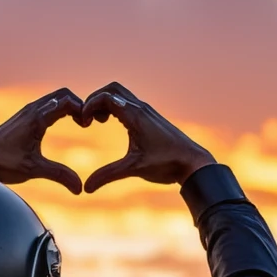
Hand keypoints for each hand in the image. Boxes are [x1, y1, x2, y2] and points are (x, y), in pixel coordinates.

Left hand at [0, 87, 84, 195]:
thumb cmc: (1, 163)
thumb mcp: (33, 169)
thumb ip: (59, 175)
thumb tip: (80, 188)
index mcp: (36, 117)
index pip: (67, 100)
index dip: (82, 109)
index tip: (87, 126)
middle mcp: (32, 110)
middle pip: (63, 94)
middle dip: (79, 104)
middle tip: (87, 123)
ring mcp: (26, 112)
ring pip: (54, 98)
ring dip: (69, 106)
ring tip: (79, 123)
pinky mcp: (23, 118)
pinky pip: (46, 105)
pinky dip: (59, 110)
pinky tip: (61, 125)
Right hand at [77, 83, 212, 192]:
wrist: (193, 163)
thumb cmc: (167, 164)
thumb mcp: (134, 169)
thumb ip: (108, 175)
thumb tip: (86, 188)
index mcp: (135, 115)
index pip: (105, 97)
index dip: (88, 106)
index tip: (83, 123)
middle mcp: (141, 108)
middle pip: (112, 88)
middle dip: (95, 99)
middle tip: (88, 119)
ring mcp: (147, 111)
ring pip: (120, 94)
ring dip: (105, 102)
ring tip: (99, 122)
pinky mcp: (150, 117)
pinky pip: (128, 102)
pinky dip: (115, 107)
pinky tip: (113, 124)